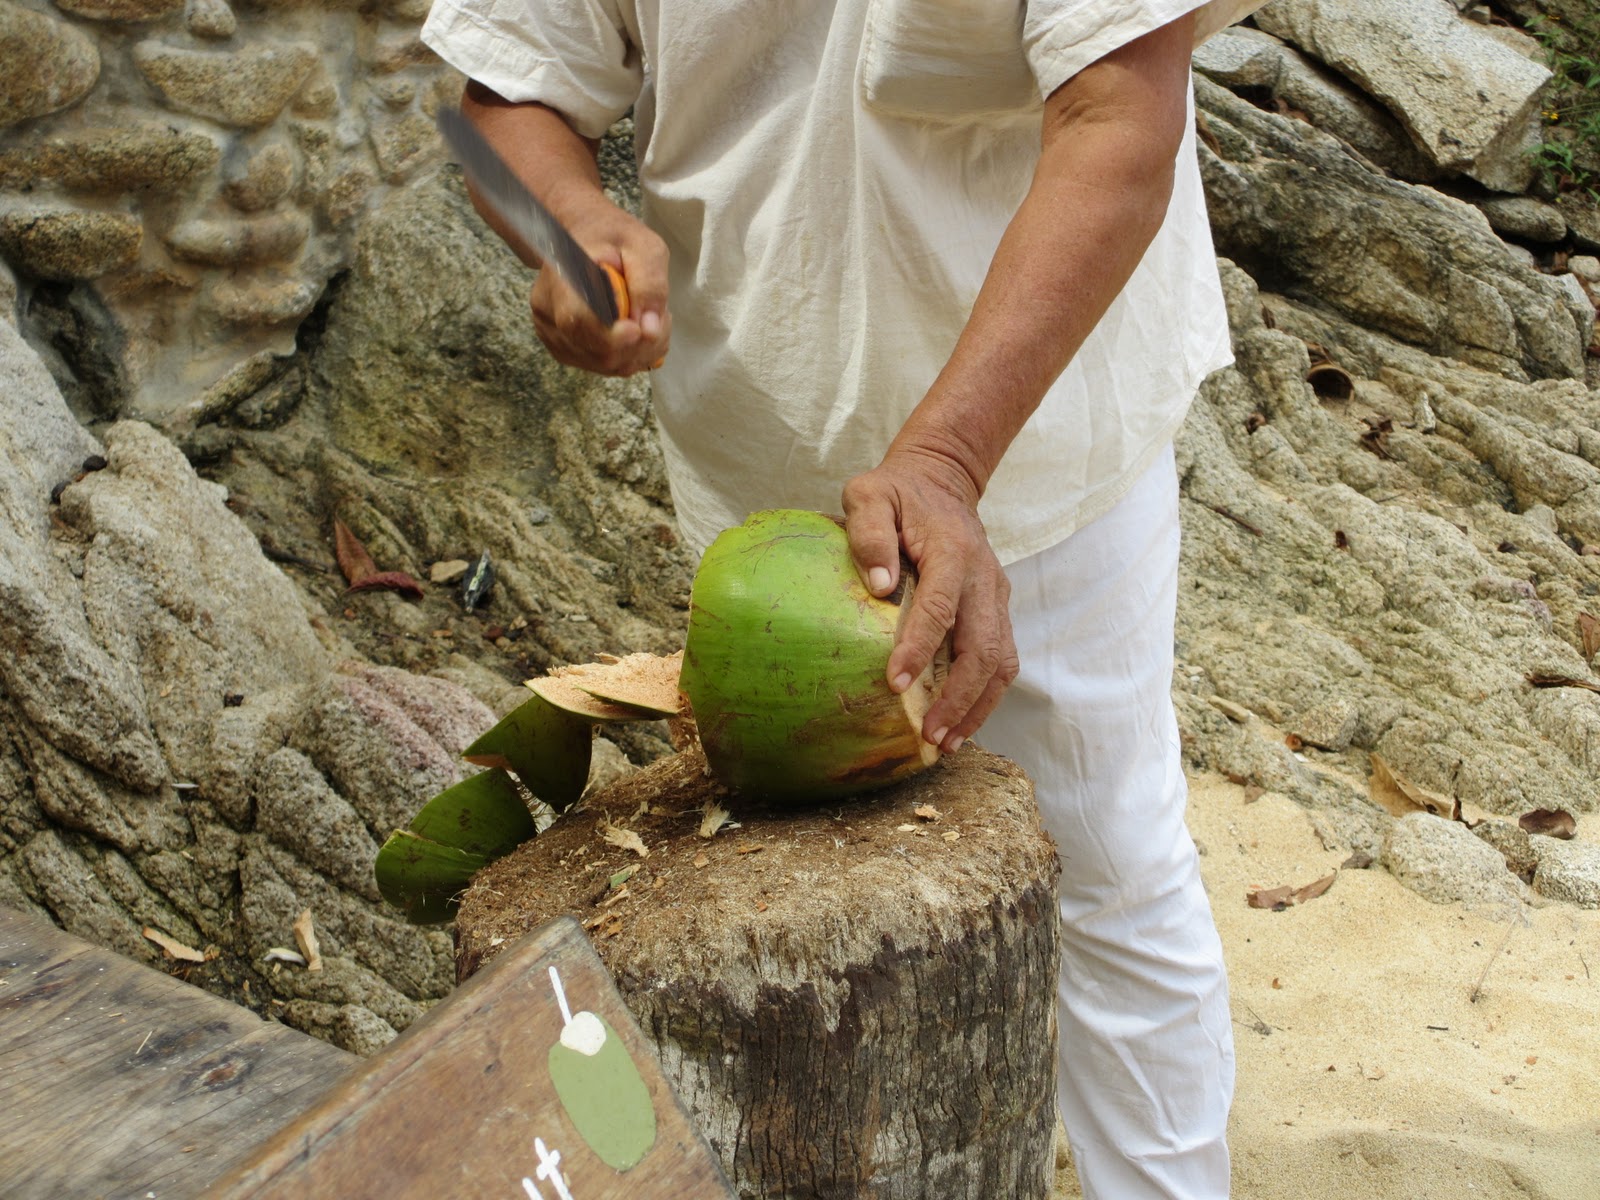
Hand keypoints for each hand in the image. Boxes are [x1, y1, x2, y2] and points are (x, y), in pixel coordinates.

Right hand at [529, 202, 669, 376]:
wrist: (583, 238)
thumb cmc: (613, 237)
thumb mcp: (643, 246)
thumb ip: (650, 283)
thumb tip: (650, 329)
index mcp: (562, 277)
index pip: (579, 321)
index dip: (613, 337)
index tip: (639, 330)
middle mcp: (548, 311)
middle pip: (598, 352)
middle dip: (640, 344)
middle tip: (661, 317)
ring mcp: (553, 333)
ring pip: (605, 365)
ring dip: (639, 351)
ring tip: (648, 318)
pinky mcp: (564, 348)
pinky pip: (604, 367)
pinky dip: (629, 356)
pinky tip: (635, 330)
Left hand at [842, 447, 1017, 752]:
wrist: (943, 482)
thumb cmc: (898, 493)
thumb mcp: (871, 495)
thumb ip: (869, 533)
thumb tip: (879, 588)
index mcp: (953, 551)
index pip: (941, 608)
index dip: (919, 648)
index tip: (894, 683)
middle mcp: (984, 577)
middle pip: (983, 648)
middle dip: (958, 696)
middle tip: (930, 733)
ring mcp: (996, 595)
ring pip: (1002, 661)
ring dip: (978, 705)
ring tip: (948, 741)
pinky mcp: (997, 609)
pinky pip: (1002, 659)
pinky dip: (985, 695)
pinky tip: (960, 722)